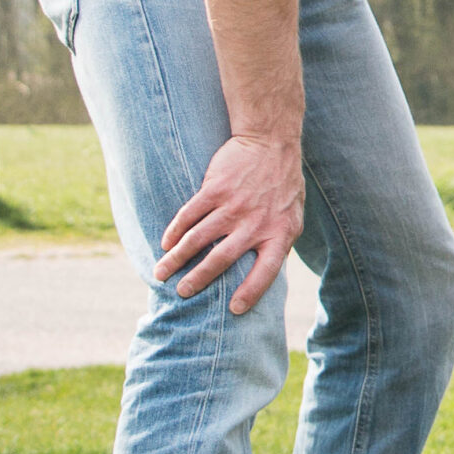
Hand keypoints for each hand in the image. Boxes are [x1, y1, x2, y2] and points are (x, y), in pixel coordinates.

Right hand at [155, 134, 305, 313]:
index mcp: (279, 233)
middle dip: (198, 279)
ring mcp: (233, 205)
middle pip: (221, 259)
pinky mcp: (214, 189)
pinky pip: (189, 215)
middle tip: (182, 293)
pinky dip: (174, 231)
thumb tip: (267, 274)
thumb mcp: (292, 216)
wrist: (271, 143)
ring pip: (198, 239)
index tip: (235, 309)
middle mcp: (255, 223)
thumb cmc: (284, 185)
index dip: (251, 291)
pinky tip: (165, 243)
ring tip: (161, 274)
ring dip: (176, 258)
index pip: (267, 271)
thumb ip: (278, 242)